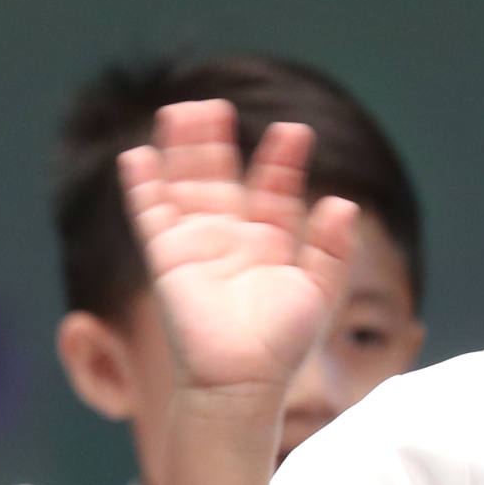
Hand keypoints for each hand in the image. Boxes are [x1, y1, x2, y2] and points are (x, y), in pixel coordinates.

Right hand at [118, 107, 358, 405]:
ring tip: (181, 110)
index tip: (294, 131)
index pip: (274, 190)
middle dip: (217, 142)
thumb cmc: (281, 345)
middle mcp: (231, 239)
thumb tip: (344, 202)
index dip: (282, 160)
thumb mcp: (319, 292)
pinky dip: (142, 186)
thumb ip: (334, 249)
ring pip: (186, 185)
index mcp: (269, 244)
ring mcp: (197, 245)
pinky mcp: (168, 258)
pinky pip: (150, 214)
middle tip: (215, 105)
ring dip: (182, 150)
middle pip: (221, 178)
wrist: (241, 379)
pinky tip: (138, 155)